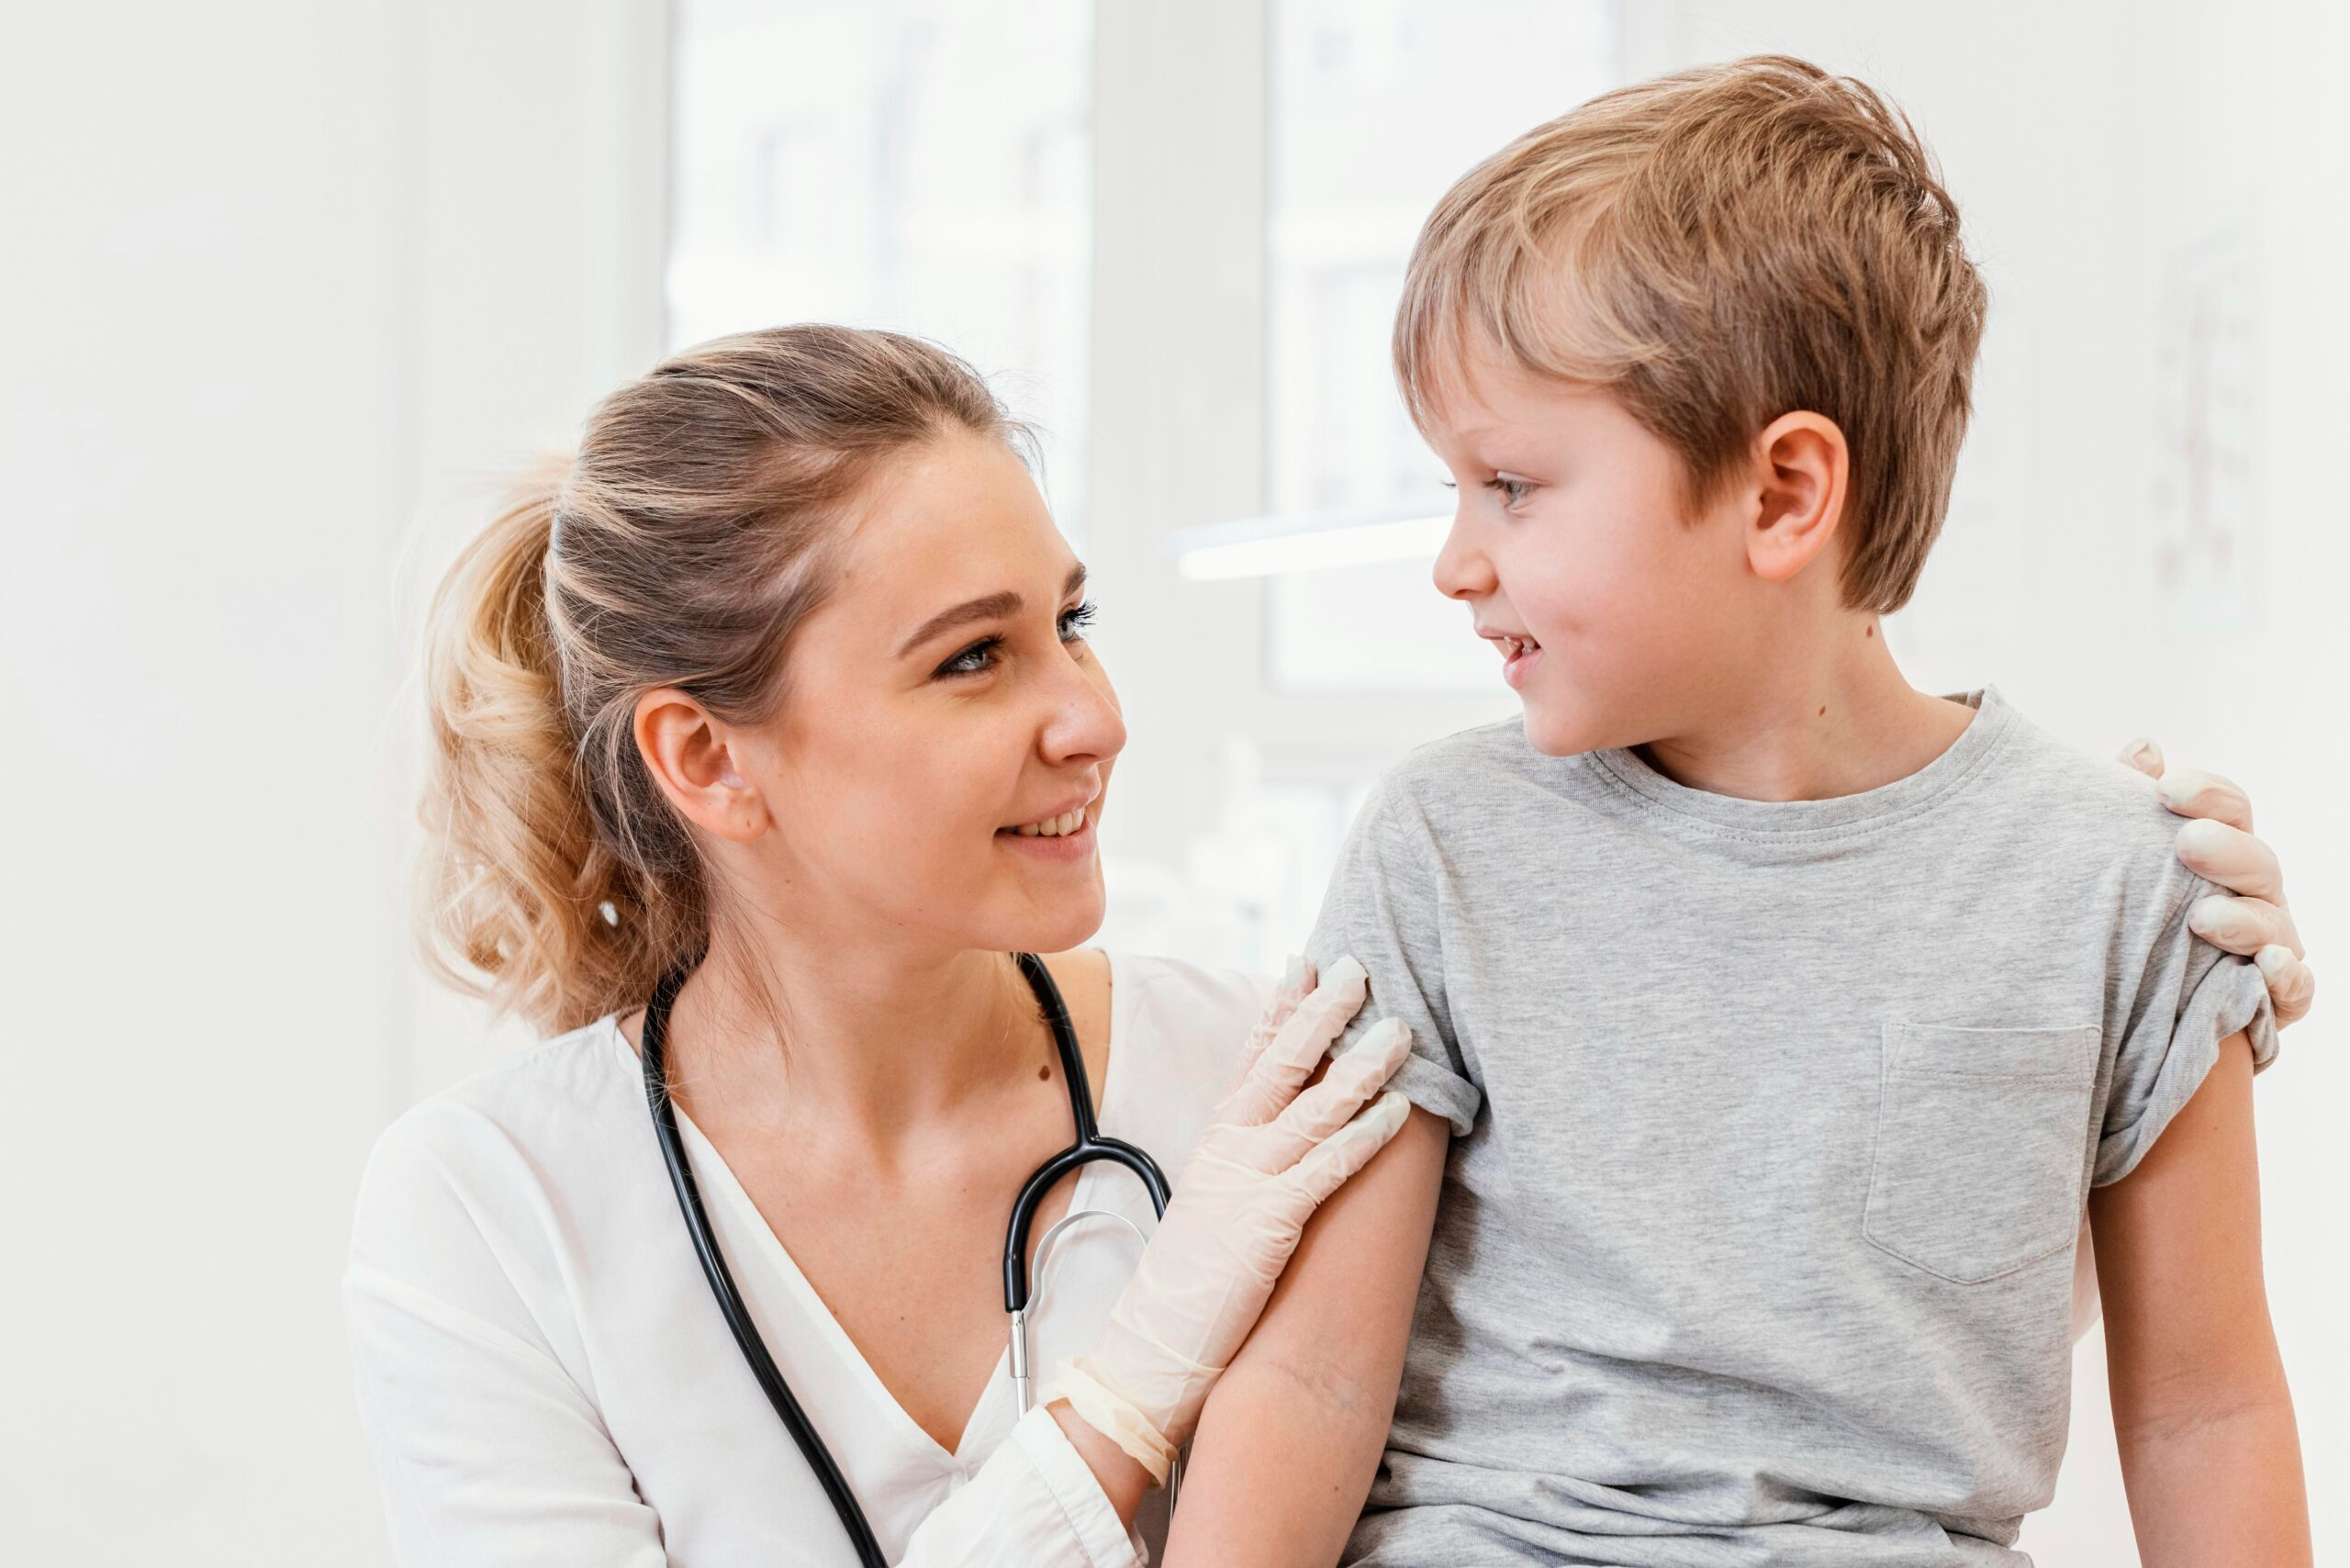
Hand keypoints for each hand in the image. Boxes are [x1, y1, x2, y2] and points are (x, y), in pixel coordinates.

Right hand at [1041, 956, 1411, 1481]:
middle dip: (1323, 1013)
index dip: (1280, 1006)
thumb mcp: (1210, 1202)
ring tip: (1399, 1030)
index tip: (1306, 962)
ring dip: (1360, 1066)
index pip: (1251, 1056)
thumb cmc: (1187, 1282)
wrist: (1152, 1345)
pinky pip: (1323, 1171)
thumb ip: (1240, 1163)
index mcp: (1215, 1139)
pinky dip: (1361, 1138)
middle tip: (1359, 969)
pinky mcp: (1267, 1225)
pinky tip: (1396, 1113)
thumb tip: (1276, 1135)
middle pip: (1282, 1063)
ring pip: (1312, 1108)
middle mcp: (1228, 1149)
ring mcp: (1247, 1183)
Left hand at [2120, 739, 2313, 1025]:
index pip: (2231, 811)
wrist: (2126, 1005)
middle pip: (2259, 863)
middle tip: (2187, 845)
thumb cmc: (2126, 913)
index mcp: (2223, 852)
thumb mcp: (2118, 859)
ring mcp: (2270, 947)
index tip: (2166, 787)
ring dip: (2245, 920)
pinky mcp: (2272, 1003)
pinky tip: (2266, 965)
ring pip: (2275, 927)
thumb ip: (2130, 805)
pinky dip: (2285, 977)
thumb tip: (2144, 749)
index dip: (2208, 795)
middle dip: (2228, 851)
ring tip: (2202, 917)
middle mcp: (2253, 895)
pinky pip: (2294, 991)